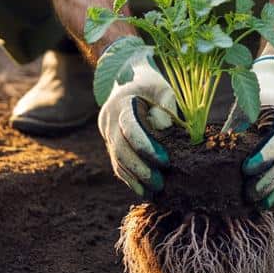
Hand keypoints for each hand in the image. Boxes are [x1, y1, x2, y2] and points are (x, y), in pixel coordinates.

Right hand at [97, 53, 177, 196]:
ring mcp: (107, 134)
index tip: (165, 161)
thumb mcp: (161, 87)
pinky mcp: (111, 144)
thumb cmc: (149, 84)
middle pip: (121, 150)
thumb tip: (163, 129)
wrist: (126, 80)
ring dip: (134, 179)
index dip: (146, 147)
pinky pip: (117, 164)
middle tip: (159, 183)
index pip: (130, 129)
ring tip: (153, 193)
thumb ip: (166, 104)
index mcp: (120, 105)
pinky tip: (143, 190)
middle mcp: (109, 121)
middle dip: (140, 169)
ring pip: (116, 161)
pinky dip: (129, 178)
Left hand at [242, 56, 273, 209]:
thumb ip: (235, 126)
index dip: (264, 157)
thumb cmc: (254, 99)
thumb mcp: (245, 106)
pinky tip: (264, 203)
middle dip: (268, 179)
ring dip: (272, 188)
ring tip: (254, 202)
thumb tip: (212, 147)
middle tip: (250, 194)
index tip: (246, 169)